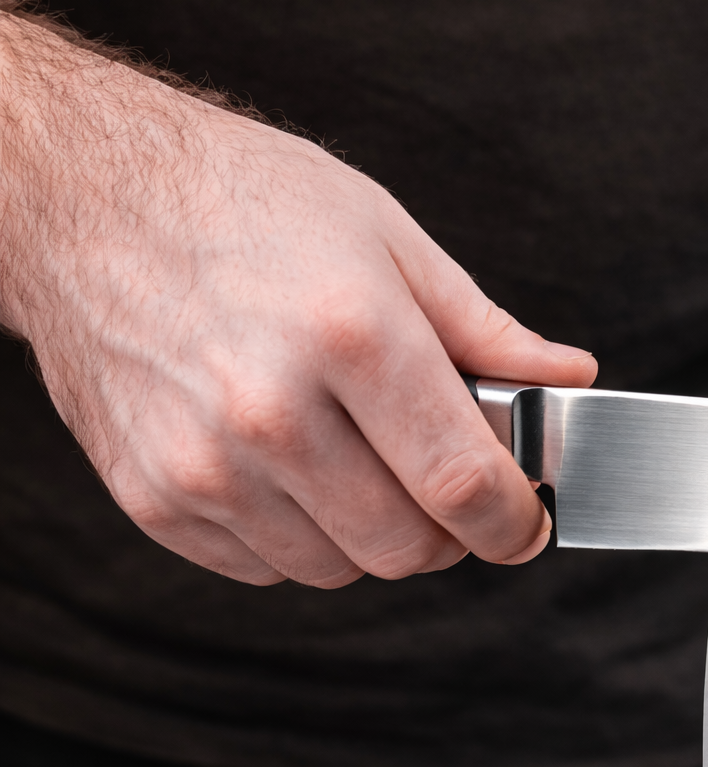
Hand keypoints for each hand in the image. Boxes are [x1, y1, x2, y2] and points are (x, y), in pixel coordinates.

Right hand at [0, 17, 596, 586]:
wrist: (82, 198)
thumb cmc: (242, 203)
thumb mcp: (388, 238)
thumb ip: (486, 332)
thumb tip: (567, 378)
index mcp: (352, 336)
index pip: (464, 485)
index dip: (516, 523)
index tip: (527, 523)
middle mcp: (273, 411)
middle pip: (409, 546)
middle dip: (451, 531)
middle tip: (447, 482)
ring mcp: (204, 465)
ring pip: (341, 568)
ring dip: (375, 534)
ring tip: (362, 456)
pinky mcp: (154, 497)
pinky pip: (268, 567)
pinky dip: (303, 536)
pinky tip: (295, 465)